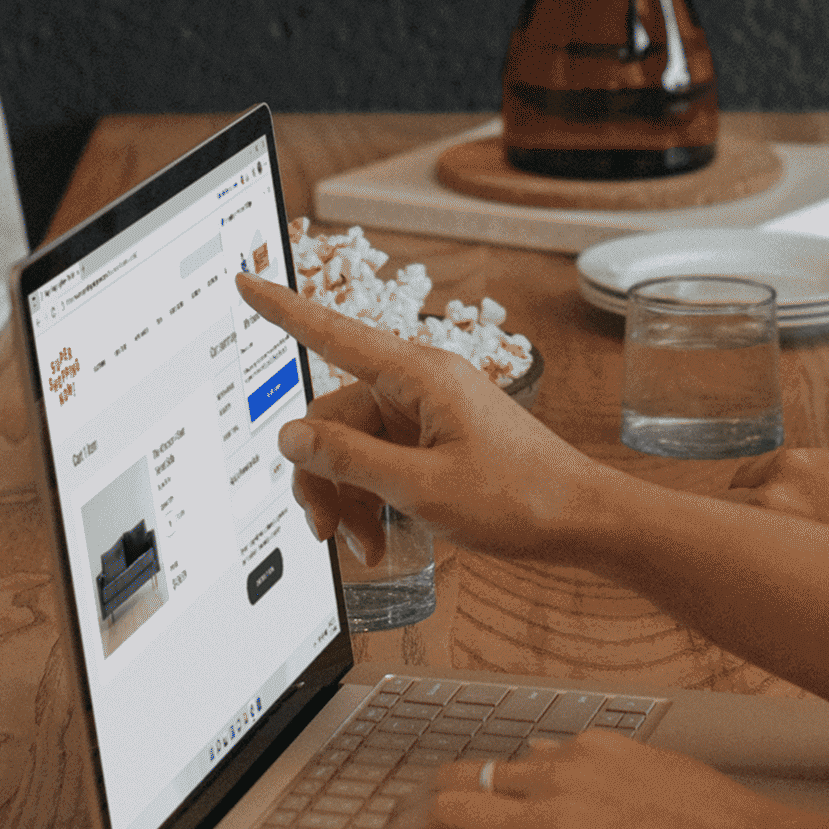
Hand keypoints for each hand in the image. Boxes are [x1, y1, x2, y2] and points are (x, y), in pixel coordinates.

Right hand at [236, 274, 604, 561]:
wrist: (580, 519)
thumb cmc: (519, 498)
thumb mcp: (421, 487)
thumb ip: (349, 460)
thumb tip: (292, 436)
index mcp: (419, 376)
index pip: (334, 334)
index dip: (283, 309)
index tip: (247, 281)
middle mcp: (420, 385)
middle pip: (335, 416)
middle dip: (323, 476)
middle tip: (325, 531)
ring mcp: (429, 414)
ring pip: (355, 446)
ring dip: (349, 497)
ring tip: (363, 546)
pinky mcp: (438, 440)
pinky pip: (383, 460)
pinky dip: (374, 499)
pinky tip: (381, 538)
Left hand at [367, 734, 828, 828]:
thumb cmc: (715, 826)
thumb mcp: (646, 769)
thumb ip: (586, 764)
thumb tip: (536, 757)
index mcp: (583, 755)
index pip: (497, 764)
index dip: (455, 787)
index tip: (436, 803)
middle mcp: (556, 787)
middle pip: (456, 788)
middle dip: (410, 817)